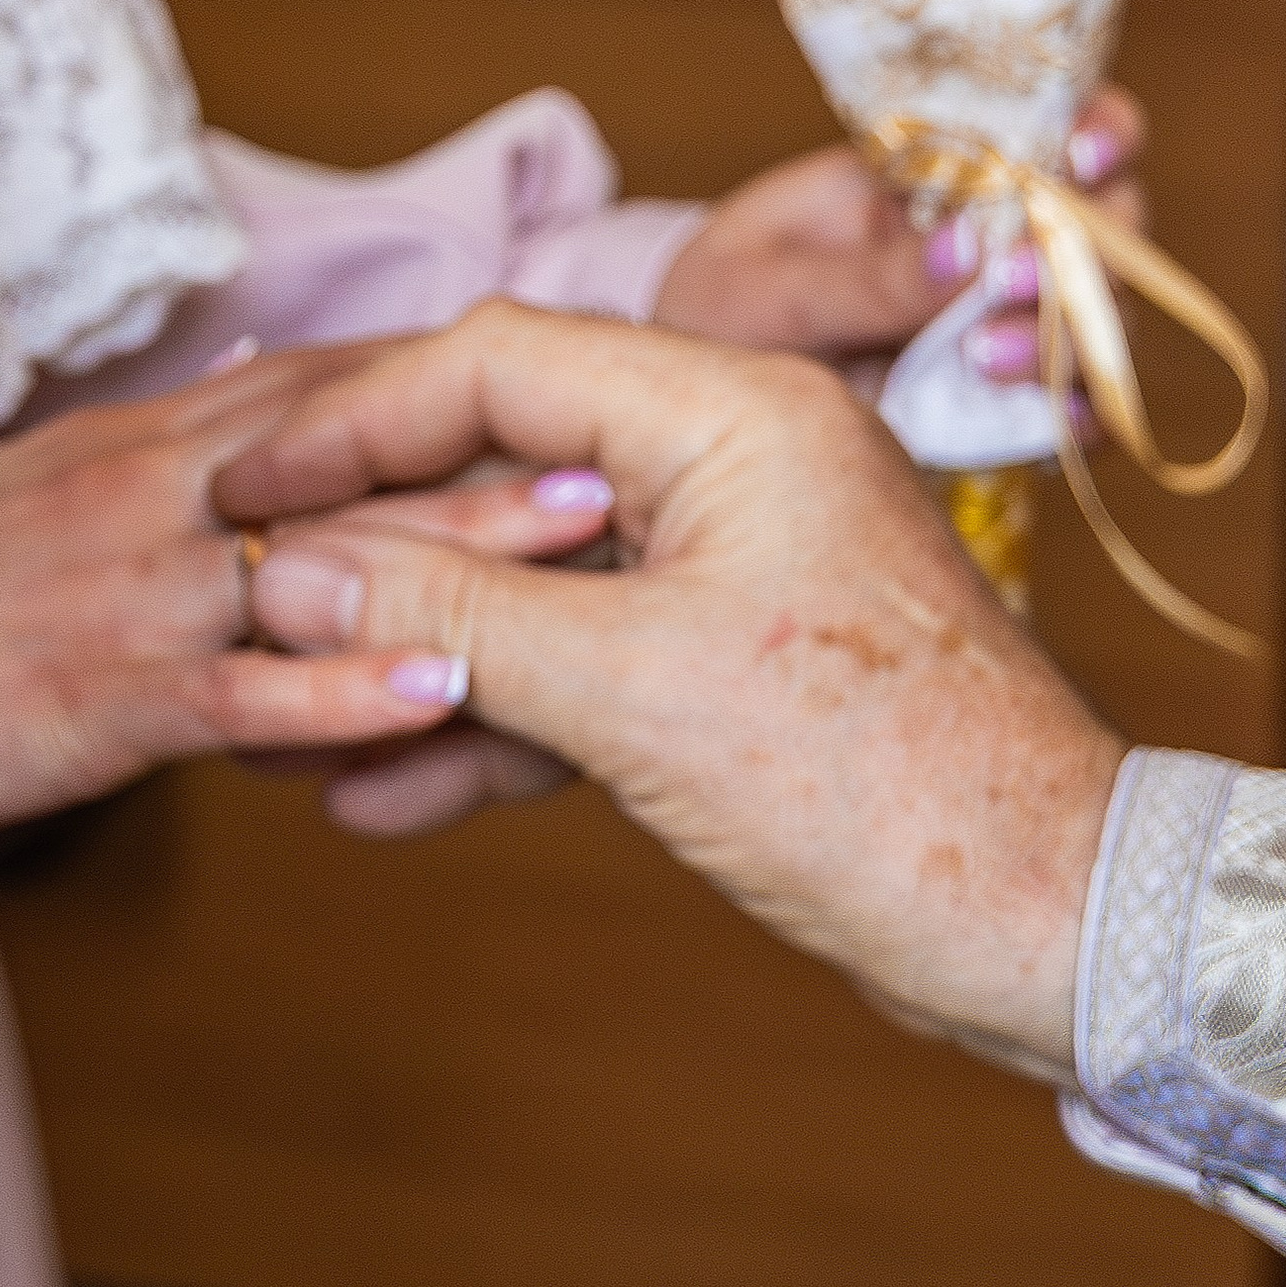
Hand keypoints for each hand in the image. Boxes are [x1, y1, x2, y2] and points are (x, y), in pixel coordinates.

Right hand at [0, 345, 614, 841]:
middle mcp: (156, 493)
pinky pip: (241, 692)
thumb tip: (289, 422)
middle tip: (636, 444)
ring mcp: (133, 591)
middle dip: (498, 442)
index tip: (571, 395)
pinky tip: (442, 691)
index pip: (326, 392)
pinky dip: (342, 691)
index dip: (454, 391)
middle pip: (353, 451)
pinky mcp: (103, 696)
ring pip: (321, 557)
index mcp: (151, 445)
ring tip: (595, 535)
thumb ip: (179, 468)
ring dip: (462, 543)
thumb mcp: (52, 504)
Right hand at [223, 305, 1121, 1075]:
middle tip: (253, 607)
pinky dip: (503, 726)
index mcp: (734, 415)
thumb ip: (453, 617)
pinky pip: (591, 669)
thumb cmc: (880, 790)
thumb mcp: (633, 693)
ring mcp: (742, 568)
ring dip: (428, 662)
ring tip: (303, 734)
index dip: (353, 422)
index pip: (496, 365)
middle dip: (379, 558)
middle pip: (508, 474)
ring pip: (539, 588)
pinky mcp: (741, 667)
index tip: (244, 484)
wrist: (1041, 922)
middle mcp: (741, 464)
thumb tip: (290, 565)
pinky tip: (394, 794)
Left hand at [651, 89, 1145, 386]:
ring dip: (1068, 338)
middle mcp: (991, 242)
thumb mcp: (765, 284)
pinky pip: (1070, 410)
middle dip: (1082, 251)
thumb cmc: (720, 311)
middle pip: (1107, 225)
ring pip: (1100, 319)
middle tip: (1007, 283)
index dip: (1098, 130)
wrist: (695, 409)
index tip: (1081, 153)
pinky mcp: (998, 407)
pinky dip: (1075, 417)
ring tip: (982, 361)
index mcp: (938, 173)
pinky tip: (1046, 427)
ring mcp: (1001, 326)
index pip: (1050, 126)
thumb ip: (863, 275)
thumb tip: (971, 249)